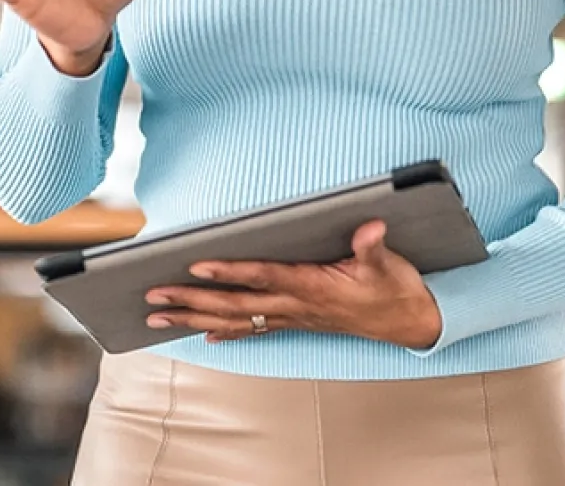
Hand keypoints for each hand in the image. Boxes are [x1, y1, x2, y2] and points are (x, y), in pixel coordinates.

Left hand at [144, 221, 442, 349]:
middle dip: (192, 299)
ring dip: (195, 318)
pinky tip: (204, 335)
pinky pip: (254, 328)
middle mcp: (297, 305)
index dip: (230, 272)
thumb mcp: (389, 264)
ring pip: (235, 319)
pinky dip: (225, 331)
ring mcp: (295, 316)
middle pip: (234, 303)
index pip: (262, 277)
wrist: (411, 321)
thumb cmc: (396, 289)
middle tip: (153, 295)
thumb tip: (369, 229)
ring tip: (159, 315)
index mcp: (313, 286)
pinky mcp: (299, 320)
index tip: (196, 265)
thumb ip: (373, 247)